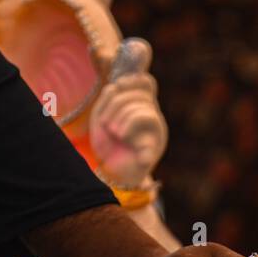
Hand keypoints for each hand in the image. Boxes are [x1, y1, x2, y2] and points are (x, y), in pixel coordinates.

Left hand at [89, 72, 165, 186]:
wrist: (112, 175)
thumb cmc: (108, 144)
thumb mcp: (102, 115)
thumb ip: (108, 97)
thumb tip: (115, 87)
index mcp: (143, 108)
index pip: (146, 83)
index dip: (131, 81)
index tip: (115, 88)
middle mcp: (153, 118)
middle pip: (141, 96)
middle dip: (117, 104)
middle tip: (106, 124)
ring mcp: (155, 135)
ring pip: (145, 112)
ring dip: (121, 118)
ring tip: (113, 132)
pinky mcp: (152, 151)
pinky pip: (149, 140)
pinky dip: (138, 138)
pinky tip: (134, 148)